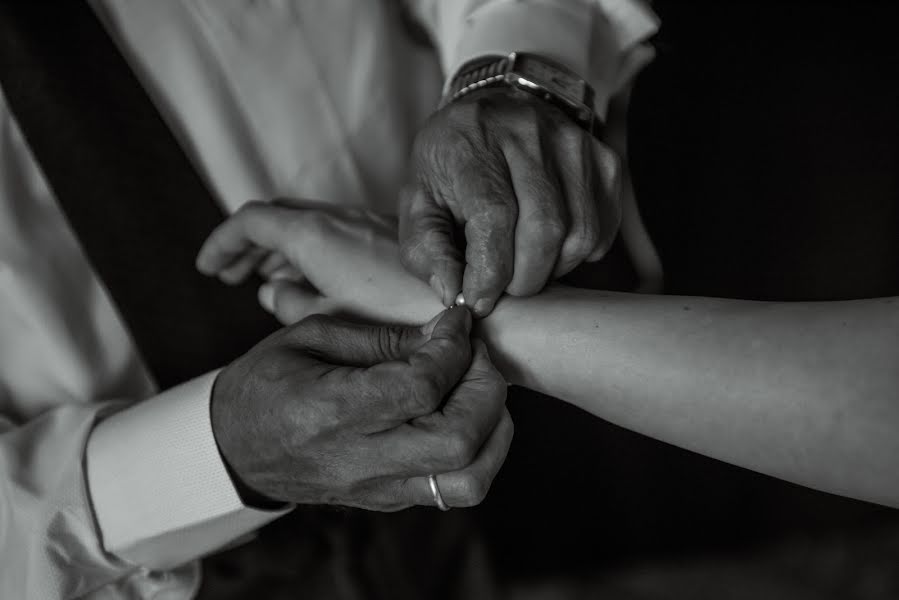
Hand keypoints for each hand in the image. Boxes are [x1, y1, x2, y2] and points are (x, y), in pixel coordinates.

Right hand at [196, 200, 442, 325]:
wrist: (466, 311)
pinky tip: (313, 281)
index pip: (251, 221)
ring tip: (265, 279)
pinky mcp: (386, 235)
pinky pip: (334, 233)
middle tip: (232, 275)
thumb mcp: (330, 319)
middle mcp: (338, 219)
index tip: (208, 268)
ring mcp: (364, 223)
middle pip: (278, 218)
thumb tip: (270, 293)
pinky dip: (310, 251)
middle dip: (249, 244)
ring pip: (307, 224)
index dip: (222, 242)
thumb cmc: (399, 320)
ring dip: (280, 247)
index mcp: (316, 236)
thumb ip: (291, 303)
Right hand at [211, 307, 511, 509]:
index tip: (457, 322)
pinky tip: (460, 412)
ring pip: (470, 480)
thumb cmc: (267, 383)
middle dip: (486, 389)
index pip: (422, 388)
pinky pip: (456, 488)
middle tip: (474, 356)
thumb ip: (381, 337)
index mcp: (331, 411)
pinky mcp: (391, 501)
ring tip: (475, 390)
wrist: (233, 449)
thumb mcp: (309, 336)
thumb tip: (444, 335)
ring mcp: (379, 489)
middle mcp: (360, 459)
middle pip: (460, 442)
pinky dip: (478, 448)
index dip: (454, 349)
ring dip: (492, 428)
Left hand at [400, 87, 621, 315]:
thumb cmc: (452, 165)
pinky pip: (602, 227)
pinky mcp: (602, 158)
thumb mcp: (419, 202)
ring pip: (580, 233)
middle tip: (506, 287)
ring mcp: (572, 143)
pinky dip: (580, 252)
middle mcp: (527, 134)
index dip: (490, 271)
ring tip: (527, 264)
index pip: (494, 217)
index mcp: (472, 143)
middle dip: (525, 278)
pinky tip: (553, 245)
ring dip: (554, 268)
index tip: (479, 299)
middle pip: (544, 229)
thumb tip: (451, 292)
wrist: (493, 109)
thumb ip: (426, 250)